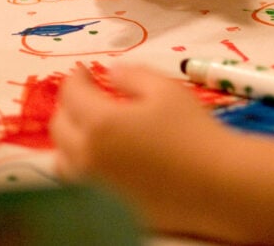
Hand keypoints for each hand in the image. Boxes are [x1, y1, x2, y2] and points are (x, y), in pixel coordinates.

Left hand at [51, 65, 273, 243]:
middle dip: (69, 105)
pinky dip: (81, 163)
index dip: (75, 78)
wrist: (215, 182)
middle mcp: (87, 156)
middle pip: (59, 127)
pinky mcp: (106, 203)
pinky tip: (101, 156)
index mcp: (100, 123)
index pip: (71, 95)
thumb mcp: (166, 90)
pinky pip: (79, 181)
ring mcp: (94, 185)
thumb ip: (133, 75)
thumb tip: (112, 72)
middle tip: (87, 94)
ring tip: (88, 127)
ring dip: (69, 138)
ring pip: (62, 159)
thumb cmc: (193, 131)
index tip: (84, 70)